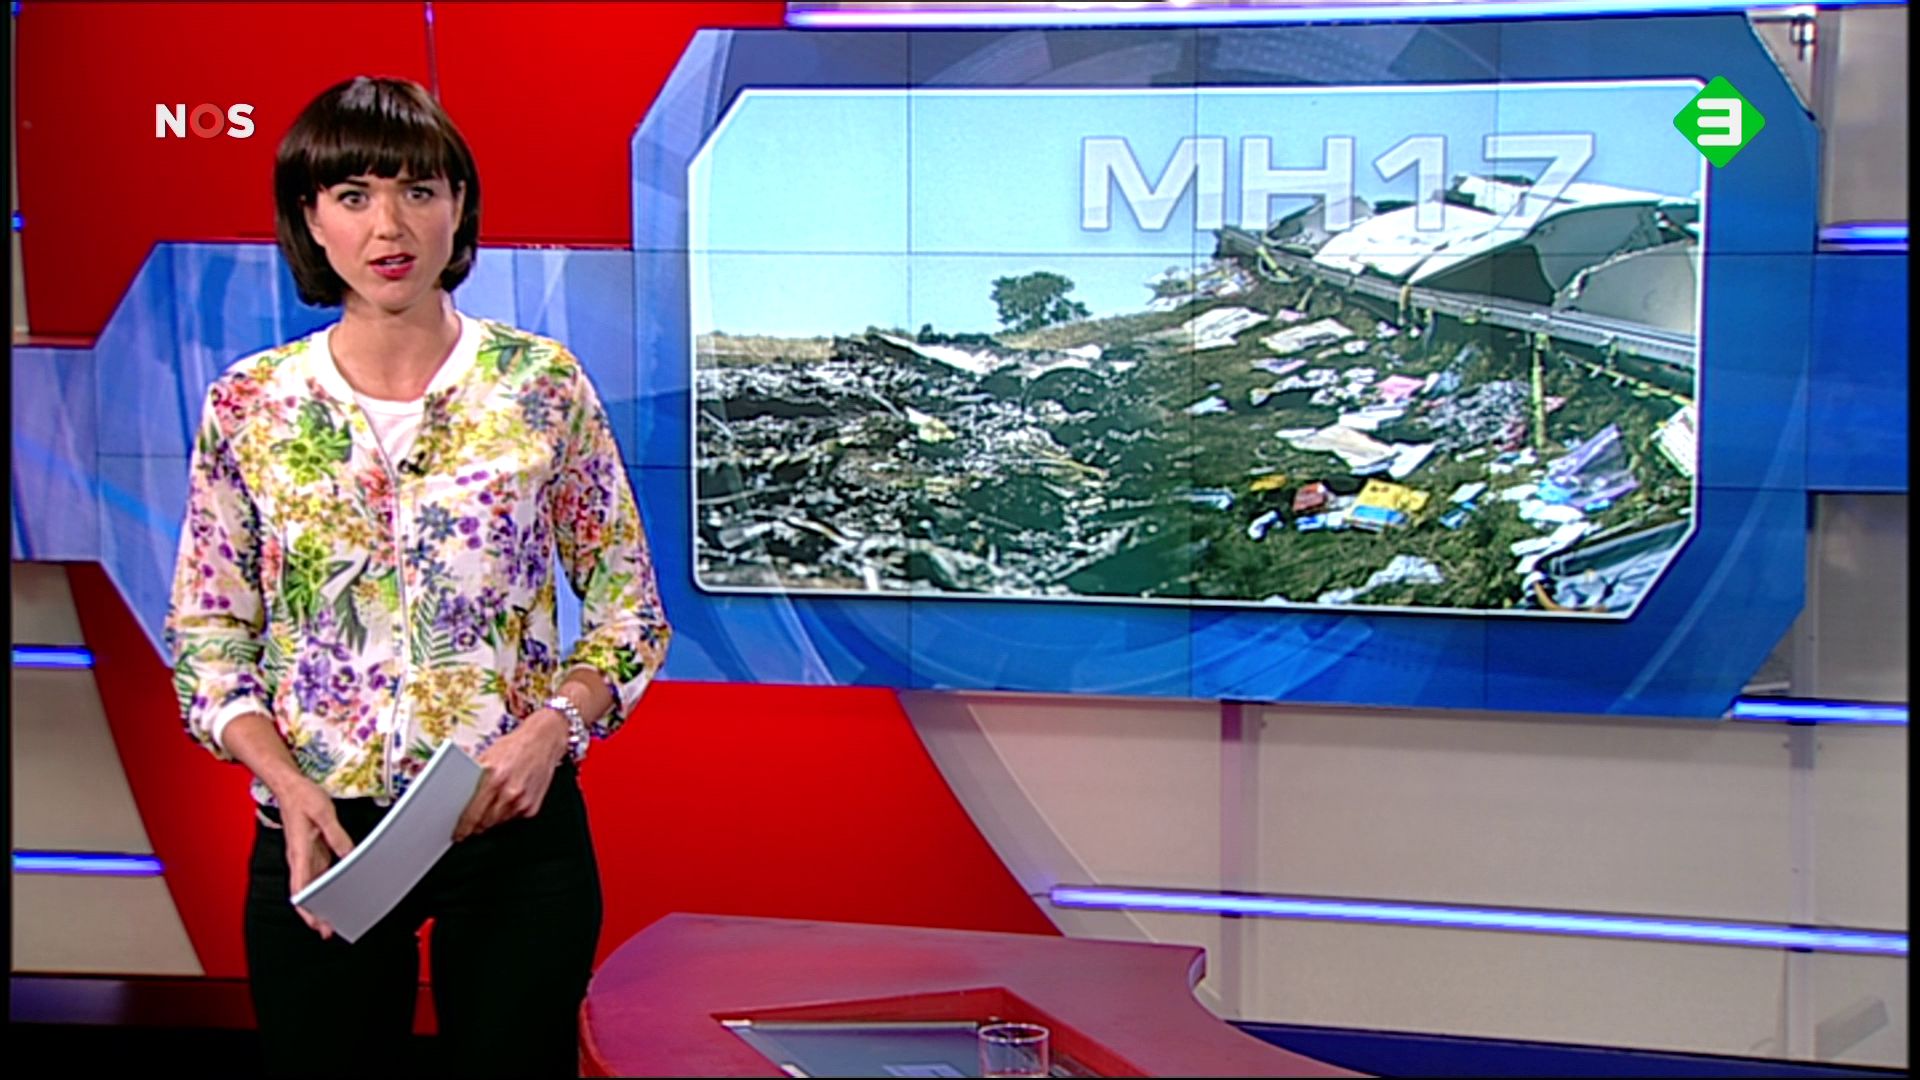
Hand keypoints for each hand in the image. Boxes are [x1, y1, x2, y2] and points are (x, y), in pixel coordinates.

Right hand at [273, 777, 354, 939]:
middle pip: (306, 891)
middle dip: (315, 913)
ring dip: (322, 901)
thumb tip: (349, 854)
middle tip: (329, 930)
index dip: (306, 908)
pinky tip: (339, 891)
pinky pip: (318, 873)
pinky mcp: (311, 850)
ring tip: (336, 916)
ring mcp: (305, 855)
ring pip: (312, 884)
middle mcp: (299, 858)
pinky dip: (327, 885)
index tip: (314, 923)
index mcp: (299, 852)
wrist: (290, 786)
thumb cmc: (302, 798)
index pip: (300, 888)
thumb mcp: (324, 813)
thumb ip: (337, 836)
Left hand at [453, 710, 568, 841]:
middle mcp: (510, 792)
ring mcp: (523, 801)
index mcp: (494, 778)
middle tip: (470, 825)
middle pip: (485, 823)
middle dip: (475, 826)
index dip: (463, 828)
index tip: (458, 834)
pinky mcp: (533, 807)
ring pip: (498, 823)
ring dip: (491, 820)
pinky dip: (506, 814)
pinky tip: (506, 801)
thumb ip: (472, 777)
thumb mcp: (487, 756)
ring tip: (489, 806)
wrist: (543, 741)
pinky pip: (513, 819)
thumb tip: (457, 796)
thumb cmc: (515, 746)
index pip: (473, 813)